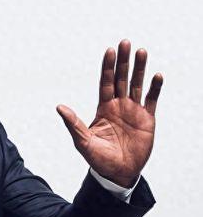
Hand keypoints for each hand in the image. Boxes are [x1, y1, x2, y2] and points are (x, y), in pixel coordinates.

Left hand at [57, 39, 162, 187]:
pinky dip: (155, 88)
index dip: (107, 67)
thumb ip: (73, 123)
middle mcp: (119, 106)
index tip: (109, 50)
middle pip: (122, 79)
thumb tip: (59, 107)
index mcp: (103, 109)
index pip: (106, 82)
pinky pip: (152, 100)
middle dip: (123, 61)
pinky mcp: (147, 120)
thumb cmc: (98, 159)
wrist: (117, 174)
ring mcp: (134, 112)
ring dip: (140, 69)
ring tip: (141, 51)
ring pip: (137, 85)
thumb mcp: (83, 141)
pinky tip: (157, 75)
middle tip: (125, 42)